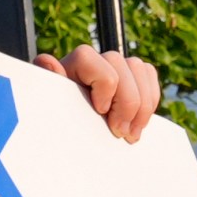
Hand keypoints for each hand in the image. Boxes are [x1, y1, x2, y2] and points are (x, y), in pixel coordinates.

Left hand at [35, 45, 160, 142]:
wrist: (70, 138)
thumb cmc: (60, 125)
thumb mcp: (54, 109)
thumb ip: (52, 85)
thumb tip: (46, 60)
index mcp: (72, 64)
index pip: (91, 58)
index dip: (103, 87)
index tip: (100, 112)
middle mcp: (94, 59)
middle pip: (122, 64)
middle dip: (127, 103)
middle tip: (120, 132)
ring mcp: (114, 66)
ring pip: (139, 68)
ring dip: (142, 105)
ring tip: (131, 133)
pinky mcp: (130, 76)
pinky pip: (149, 75)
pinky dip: (150, 100)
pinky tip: (138, 122)